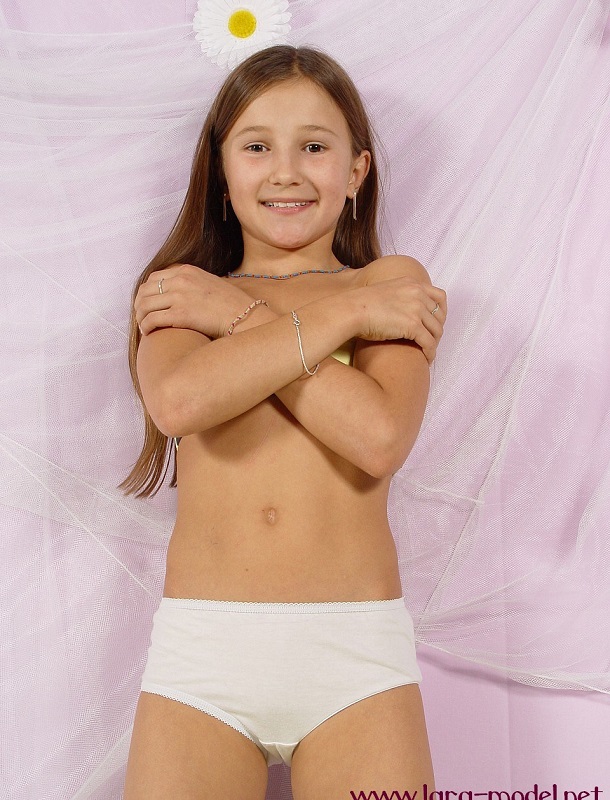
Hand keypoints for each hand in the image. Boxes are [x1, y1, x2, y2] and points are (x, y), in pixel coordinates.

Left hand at [134, 263, 252, 338]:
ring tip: (143, 327)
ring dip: (140, 317)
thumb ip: (193, 283)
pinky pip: (152, 320)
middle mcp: (181, 280)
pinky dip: (146, 326)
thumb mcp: (211, 283)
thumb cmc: (232, 305)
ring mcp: (180, 297)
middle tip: (140, 317)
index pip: (154, 278)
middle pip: (145, 290)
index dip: (145, 292)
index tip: (145, 303)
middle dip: (139, 305)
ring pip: (145, 306)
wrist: (245, 316)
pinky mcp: (181, 315)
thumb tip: (181, 292)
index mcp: (187, 271)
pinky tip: (148, 333)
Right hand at [355, 275, 446, 362]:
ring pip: (436, 330)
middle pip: (440, 315)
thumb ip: (398, 296)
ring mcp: (417, 309)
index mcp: (412, 283)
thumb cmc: (360, 305)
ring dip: (434, 343)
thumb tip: (397, 309)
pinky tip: (426, 359)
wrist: (351, 310)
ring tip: (428, 352)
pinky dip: (430, 352)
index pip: (439, 296)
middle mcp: (417, 293)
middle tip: (431, 341)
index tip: (436, 323)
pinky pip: (429, 343)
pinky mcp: (413, 326)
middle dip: (437, 330)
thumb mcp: (384, 292)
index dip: (442, 312)